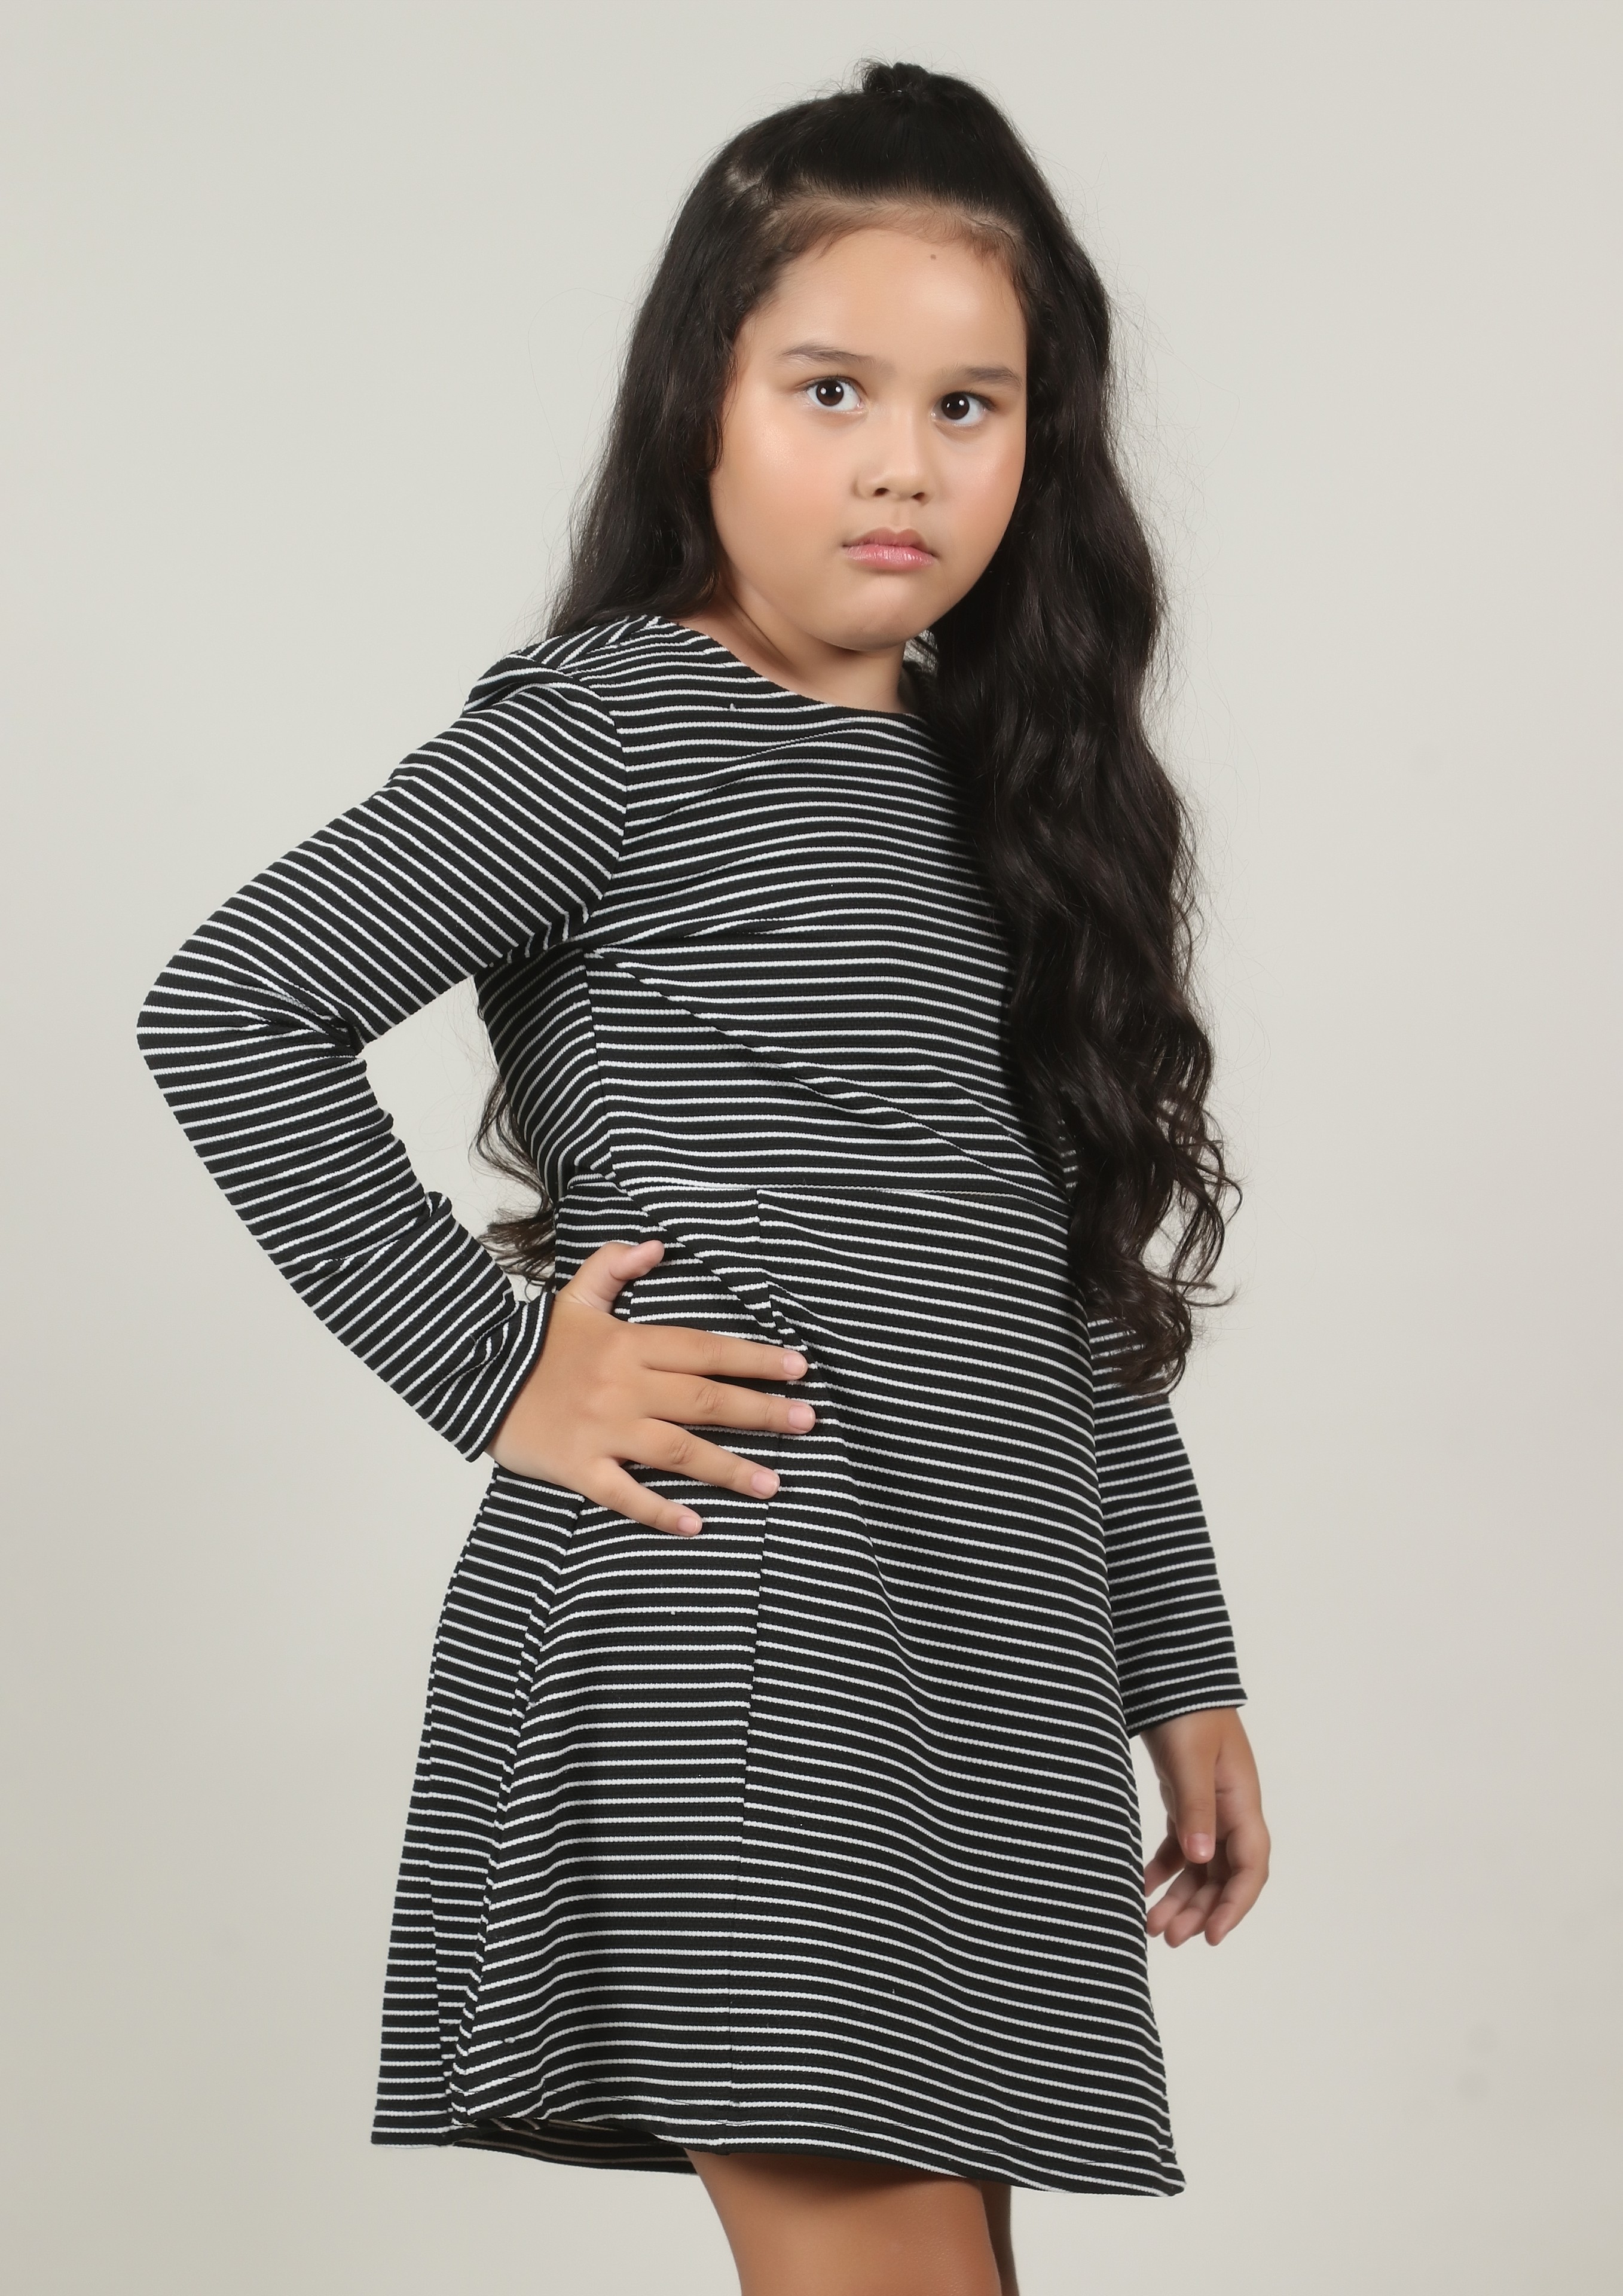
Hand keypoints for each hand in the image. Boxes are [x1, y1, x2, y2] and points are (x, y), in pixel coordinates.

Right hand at [489, 1237, 814, 1536]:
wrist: (472, 1376)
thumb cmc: (534, 1344)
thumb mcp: (575, 1297)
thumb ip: (615, 1267)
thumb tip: (657, 1245)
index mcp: (628, 1344)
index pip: (705, 1349)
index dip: (753, 1358)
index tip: (797, 1368)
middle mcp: (623, 1387)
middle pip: (704, 1400)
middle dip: (761, 1412)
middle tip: (807, 1423)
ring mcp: (602, 1430)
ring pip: (677, 1450)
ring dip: (728, 1468)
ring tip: (772, 1483)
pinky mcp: (578, 1467)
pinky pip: (624, 1493)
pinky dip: (660, 1511)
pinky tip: (695, 1525)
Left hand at [1141, 1706, 1269, 1946]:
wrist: (1169, 1672)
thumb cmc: (1185, 1709)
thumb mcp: (1188, 1758)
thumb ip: (1194, 1807)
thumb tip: (1201, 1858)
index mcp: (1242, 1801)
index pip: (1250, 1867)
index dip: (1235, 1906)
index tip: (1210, 1937)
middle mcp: (1231, 1809)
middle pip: (1224, 1875)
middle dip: (1200, 1910)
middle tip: (1168, 1939)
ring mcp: (1210, 1805)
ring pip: (1201, 1866)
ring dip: (1181, 1897)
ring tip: (1151, 1926)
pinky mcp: (1186, 1800)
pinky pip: (1180, 1847)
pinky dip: (1163, 1870)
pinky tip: (1142, 1887)